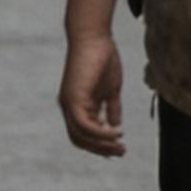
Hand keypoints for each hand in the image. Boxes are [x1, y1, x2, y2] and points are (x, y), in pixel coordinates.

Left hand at [58, 35, 126, 157]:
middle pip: (79, 139)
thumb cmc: (103, 59)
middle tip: (121, 153)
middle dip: (100, 149)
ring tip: (121, 147)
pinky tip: (116, 133)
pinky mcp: (74, 99)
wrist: (94, 38)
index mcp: (77, 105)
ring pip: (80, 136)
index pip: (83, 133)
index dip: (98, 144)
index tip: (117, 149)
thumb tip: (115, 125)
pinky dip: (100, 133)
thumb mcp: (111, 88)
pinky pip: (84, 125)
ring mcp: (69, 104)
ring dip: (101, 145)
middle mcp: (69, 107)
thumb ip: (111, 107)